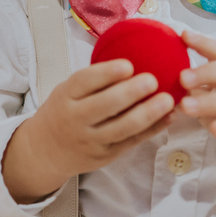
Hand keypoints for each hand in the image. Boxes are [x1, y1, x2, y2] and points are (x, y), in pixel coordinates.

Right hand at [2, 60, 174, 202]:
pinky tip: (168, 117)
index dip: (106, 73)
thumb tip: (132, 61)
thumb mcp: (67, 92)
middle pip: (105, 106)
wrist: (47, 151)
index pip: (84, 82)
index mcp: (65, 97)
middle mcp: (76, 119)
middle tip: (152, 80)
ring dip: (148, 113)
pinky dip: (153, 129)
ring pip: (123, 127)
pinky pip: (133, 141)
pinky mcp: (106, 155)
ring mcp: (91, 140)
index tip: (128, 65)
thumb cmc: (63, 112)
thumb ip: (92, 82)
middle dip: (131, 92)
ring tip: (168, 100)